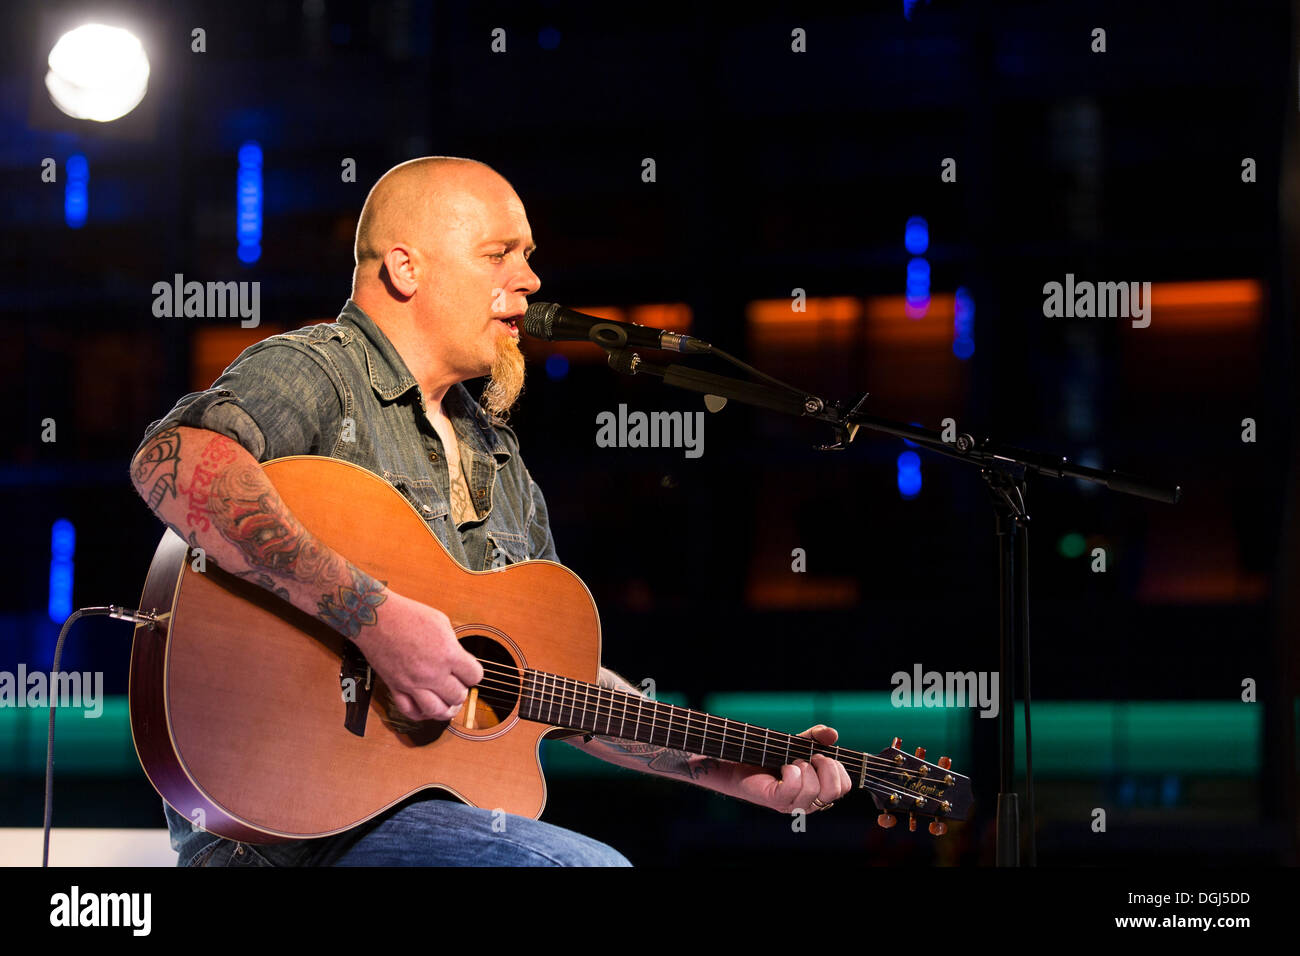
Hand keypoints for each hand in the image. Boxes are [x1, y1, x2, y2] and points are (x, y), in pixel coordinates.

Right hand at [351, 590, 483, 721]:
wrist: (375, 617)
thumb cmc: (406, 614)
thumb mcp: (441, 622)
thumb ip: (453, 645)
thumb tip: (459, 660)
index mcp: (448, 654)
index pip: (474, 676)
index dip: (473, 673)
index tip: (468, 670)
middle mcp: (432, 673)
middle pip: (458, 696)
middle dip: (461, 690)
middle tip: (457, 683)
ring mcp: (412, 683)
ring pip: (437, 711)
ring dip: (446, 708)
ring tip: (447, 701)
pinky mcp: (395, 687)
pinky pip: (410, 712)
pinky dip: (421, 714)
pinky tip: (426, 707)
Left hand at [725, 725, 852, 812]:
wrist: (742, 761)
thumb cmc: (773, 755)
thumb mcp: (799, 743)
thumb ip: (817, 737)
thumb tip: (833, 733)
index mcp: (820, 792)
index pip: (845, 787)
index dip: (837, 767)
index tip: (820, 755)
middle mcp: (810, 803)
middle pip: (835, 791)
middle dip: (825, 766)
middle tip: (809, 757)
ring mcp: (794, 805)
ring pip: (814, 789)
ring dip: (804, 767)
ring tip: (791, 762)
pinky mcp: (777, 801)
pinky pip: (793, 787)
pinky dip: (790, 772)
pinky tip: (783, 767)